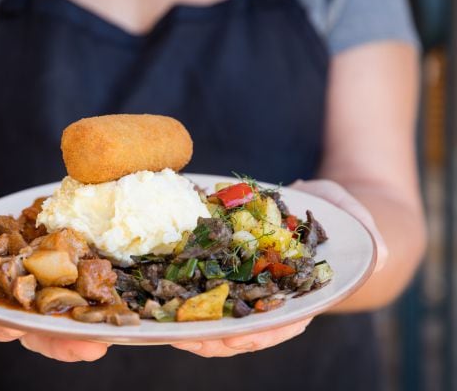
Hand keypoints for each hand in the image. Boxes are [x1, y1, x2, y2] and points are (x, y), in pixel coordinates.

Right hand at [0, 192, 108, 361]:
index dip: (7, 330)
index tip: (17, 331)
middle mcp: (16, 302)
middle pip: (40, 326)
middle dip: (64, 339)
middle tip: (92, 347)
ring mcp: (40, 283)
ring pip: (67, 305)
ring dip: (91, 315)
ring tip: (116, 323)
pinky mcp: (57, 261)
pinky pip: (79, 271)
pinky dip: (97, 276)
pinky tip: (118, 279)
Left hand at [172, 178, 387, 357]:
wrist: (317, 204)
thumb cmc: (339, 212)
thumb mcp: (354, 216)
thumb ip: (366, 234)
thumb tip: (379, 256)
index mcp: (304, 294)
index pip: (286, 323)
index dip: (263, 334)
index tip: (238, 338)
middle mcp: (275, 298)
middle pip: (247, 330)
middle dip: (219, 339)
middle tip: (192, 340)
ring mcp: (251, 287)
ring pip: (223, 319)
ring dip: (197, 328)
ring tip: (170, 330)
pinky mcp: (230, 271)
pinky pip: (207, 291)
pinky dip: (187, 300)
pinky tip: (164, 302)